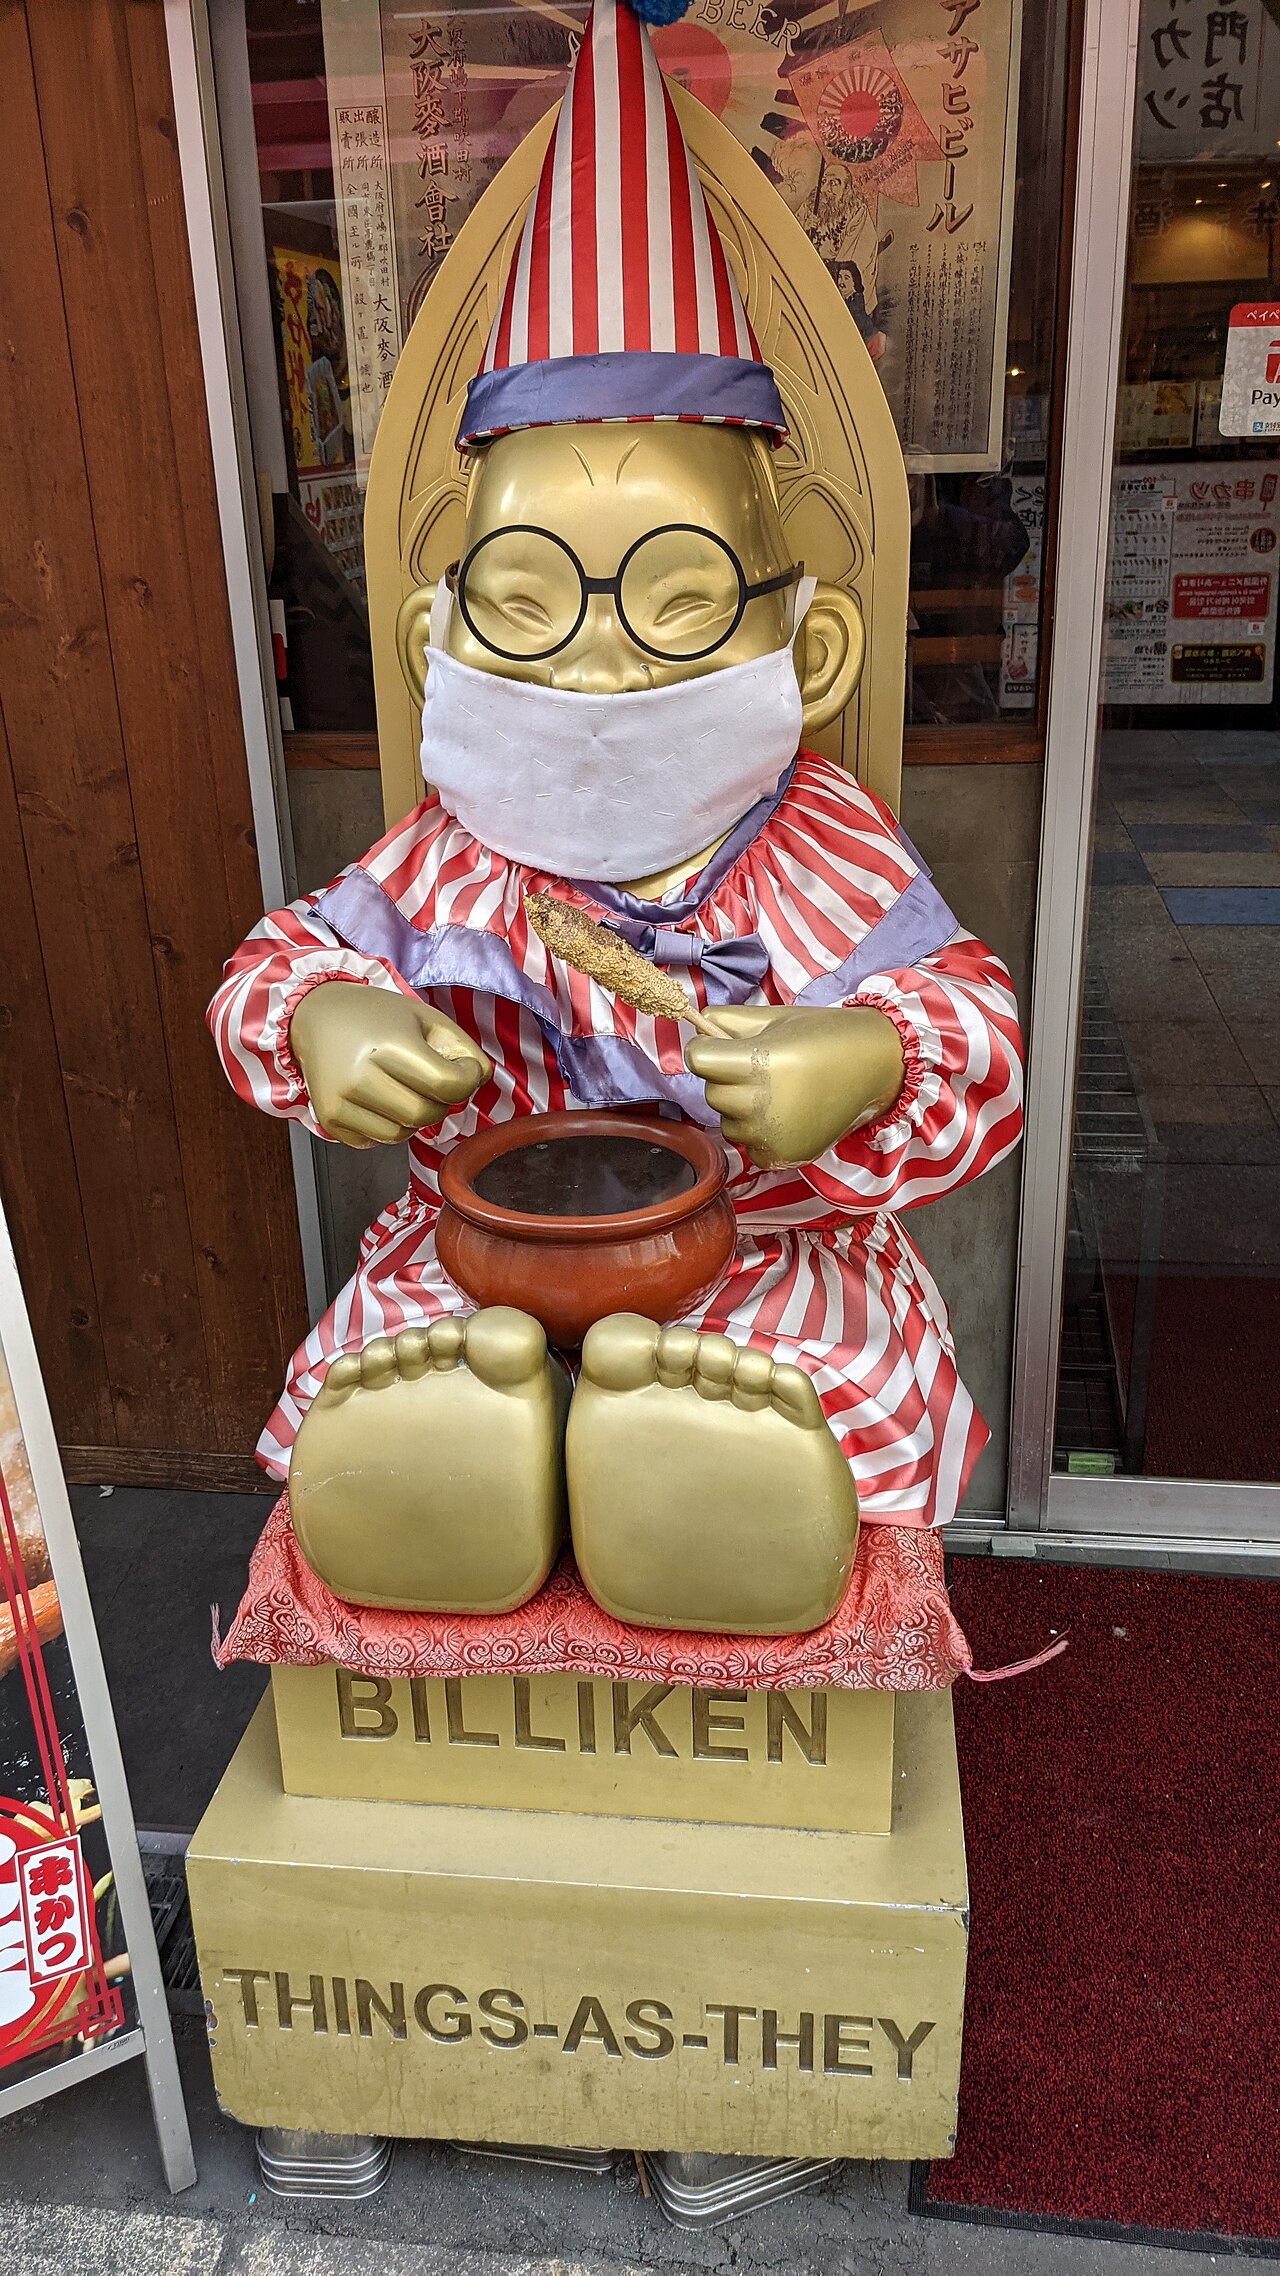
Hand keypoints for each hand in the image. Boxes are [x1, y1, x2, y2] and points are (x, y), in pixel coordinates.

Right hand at [289, 981, 490, 1148]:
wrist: (317, 1016)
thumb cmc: (374, 1015)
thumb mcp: (425, 1017)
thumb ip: (462, 1047)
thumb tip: (481, 1079)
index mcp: (388, 1045)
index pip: (446, 1085)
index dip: (466, 1079)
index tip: (463, 1069)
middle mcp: (360, 1077)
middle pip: (426, 1115)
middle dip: (440, 1102)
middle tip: (433, 1081)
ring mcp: (341, 1102)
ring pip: (402, 1135)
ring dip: (414, 1118)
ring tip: (405, 1089)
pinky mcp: (329, 1120)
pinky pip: (375, 1141)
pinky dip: (387, 1126)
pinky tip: (380, 1100)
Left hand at [685, 1003, 904, 1168]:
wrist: (874, 1065)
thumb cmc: (824, 1035)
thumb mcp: (775, 1018)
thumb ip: (728, 1022)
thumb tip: (696, 1026)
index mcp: (758, 1062)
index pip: (698, 1060)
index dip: (707, 1050)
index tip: (722, 1047)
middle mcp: (761, 1102)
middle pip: (712, 1093)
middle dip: (726, 1079)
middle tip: (758, 1069)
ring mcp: (771, 1134)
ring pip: (728, 1123)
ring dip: (741, 1109)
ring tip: (776, 1093)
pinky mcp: (783, 1156)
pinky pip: (749, 1148)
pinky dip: (759, 1135)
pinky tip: (784, 1116)